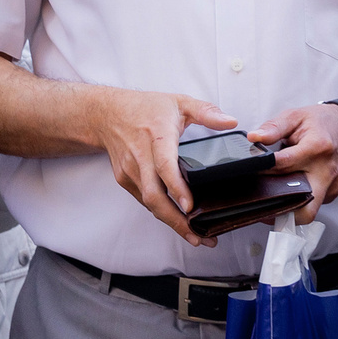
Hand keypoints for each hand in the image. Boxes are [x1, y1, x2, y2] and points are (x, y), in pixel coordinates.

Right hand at [90, 88, 236, 247]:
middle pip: (155, 196)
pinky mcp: (125, 179)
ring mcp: (131, 170)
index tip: (190, 206)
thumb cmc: (144, 108)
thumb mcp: (179, 102)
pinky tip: (176, 220)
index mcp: (157, 135)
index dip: (177, 188)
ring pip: (149, 203)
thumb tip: (231, 121)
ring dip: (170, 222)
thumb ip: (207, 112)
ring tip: (194, 236)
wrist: (107, 114)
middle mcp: (141, 156)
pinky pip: (144, 200)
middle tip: (198, 236)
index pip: (165, 166)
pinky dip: (160, 212)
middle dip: (176, 220)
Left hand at [249, 102, 337, 221]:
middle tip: (262, 201)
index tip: (250, 173)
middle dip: (281, 210)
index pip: (284, 166)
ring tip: (274, 192)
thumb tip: (254, 137)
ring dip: (289, 206)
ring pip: (308, 209)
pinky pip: (314, 203)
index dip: (263, 170)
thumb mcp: (294, 116)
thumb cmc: (319, 121)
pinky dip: (299, 199)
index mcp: (316, 147)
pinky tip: (292, 186)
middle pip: (304, 207)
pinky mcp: (334, 192)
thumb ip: (273, 127)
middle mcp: (326, 170)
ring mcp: (333, 184)